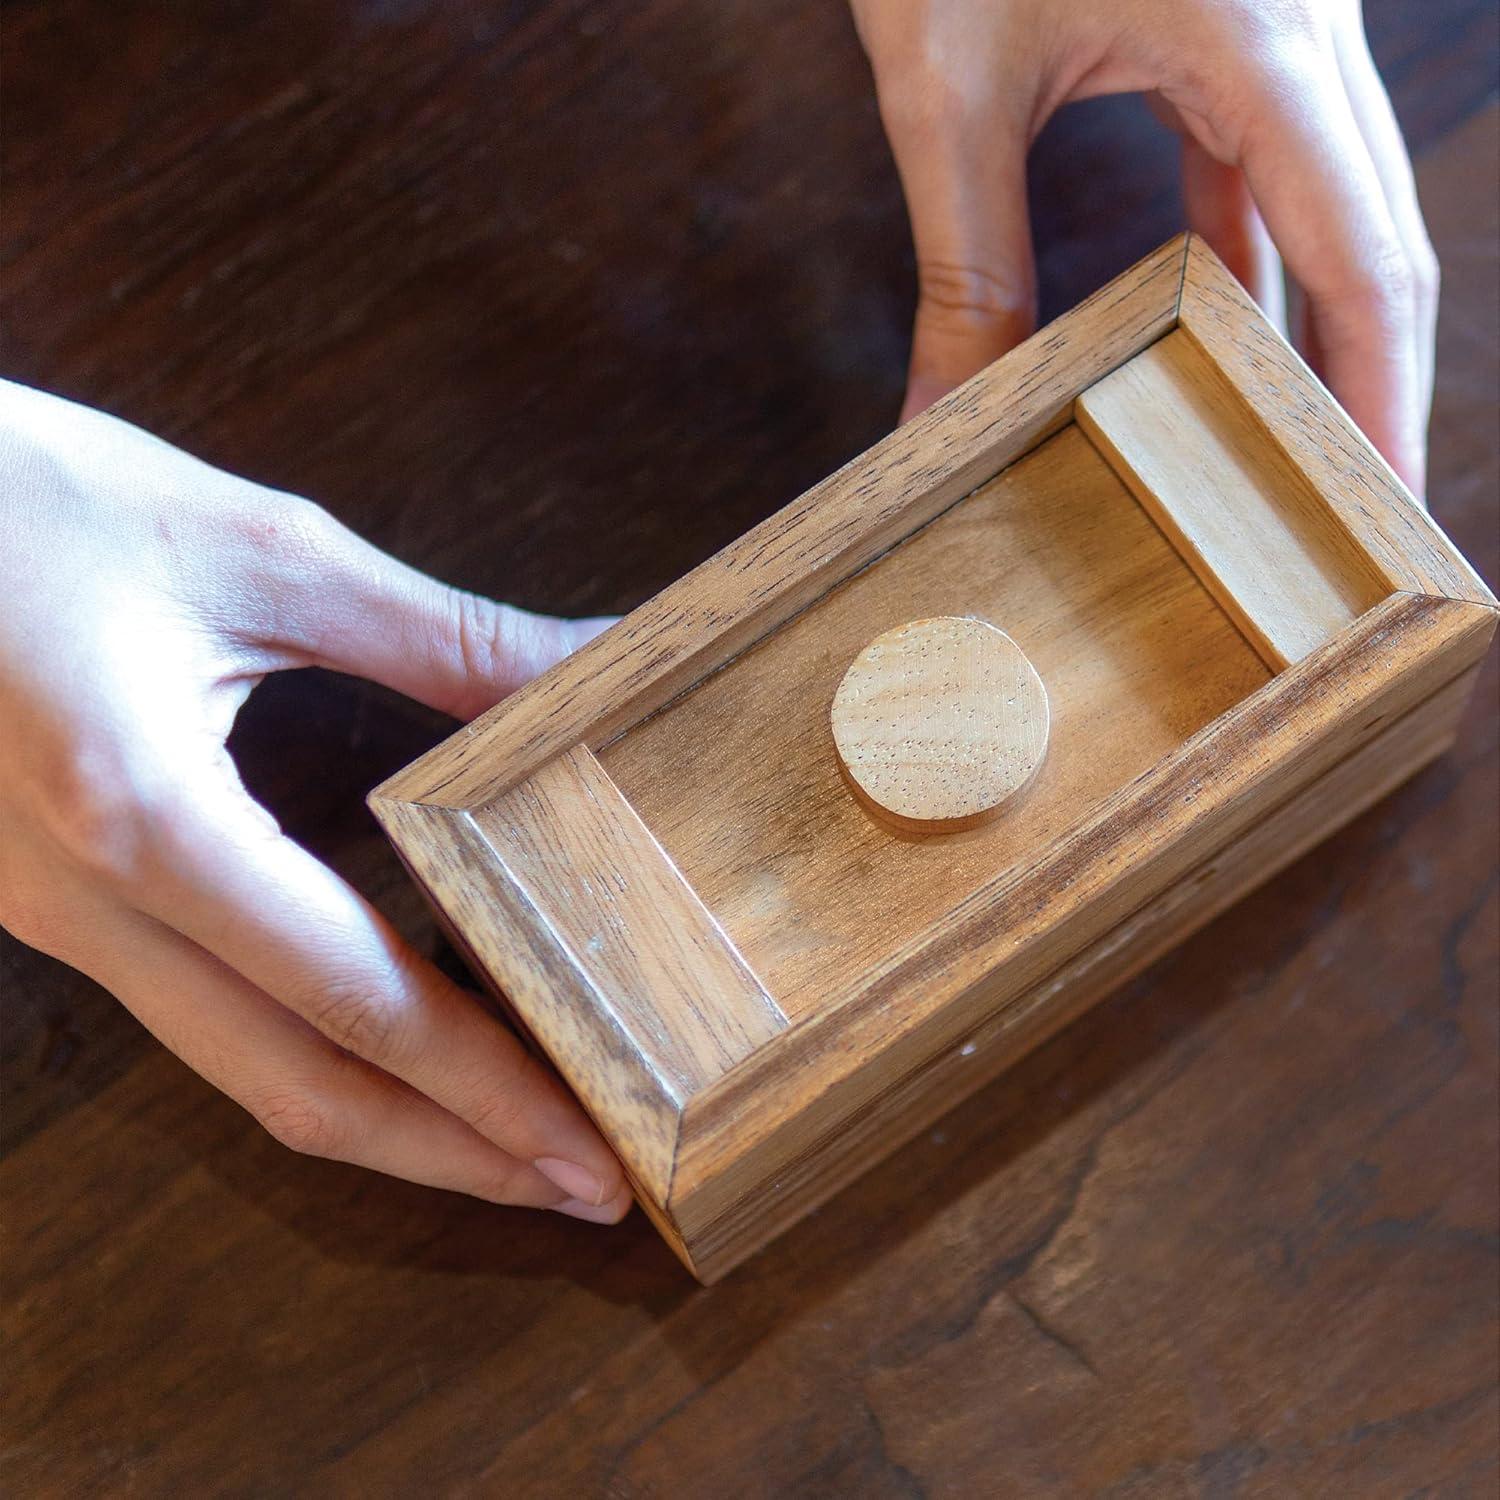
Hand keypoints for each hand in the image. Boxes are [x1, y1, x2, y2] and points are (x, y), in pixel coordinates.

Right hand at [0, 381, 630, 1222]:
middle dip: (453, 1156)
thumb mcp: (259, 551)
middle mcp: (89, 905)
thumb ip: (442, 635)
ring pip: (243, 1071)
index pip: (356, 998)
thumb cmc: (31, 499)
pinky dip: (313, 1058)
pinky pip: (200, 1018)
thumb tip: (596, 667)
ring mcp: (56, 919)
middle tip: (585, 1189)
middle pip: (298, 1087)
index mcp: (142, 822)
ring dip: (387, 1123)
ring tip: (511, 1145)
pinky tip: (391, 1052)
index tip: (591, 1146)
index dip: (486, 1088)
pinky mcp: (55, 900)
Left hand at [851, 0, 1436, 497]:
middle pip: (1376, 241)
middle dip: (1370, 385)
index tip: (1388, 508)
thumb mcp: (949, 87)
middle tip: (1357, 523)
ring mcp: (1285, 26)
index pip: (1363, 258)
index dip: (1384, 395)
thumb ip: (961, 268)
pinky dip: (1248, 263)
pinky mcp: (1236, 28)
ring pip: (1329, 208)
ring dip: (1313, 333)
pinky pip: (1266, 167)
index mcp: (1269, 39)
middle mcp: (1312, 31)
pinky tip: (1218, 347)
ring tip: (1294, 463)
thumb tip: (939, 425)